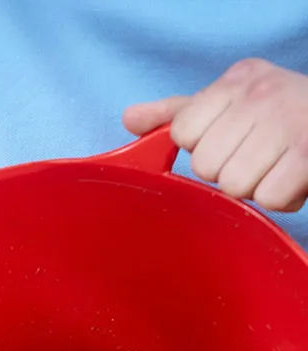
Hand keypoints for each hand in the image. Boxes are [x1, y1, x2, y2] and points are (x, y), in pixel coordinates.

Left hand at [123, 59, 307, 211]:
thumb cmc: (273, 115)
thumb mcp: (225, 103)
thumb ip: (176, 113)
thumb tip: (129, 119)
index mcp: (235, 82)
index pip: (182, 133)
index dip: (201, 147)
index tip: (228, 138)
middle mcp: (262, 95)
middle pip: (206, 165)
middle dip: (226, 170)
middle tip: (254, 155)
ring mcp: (288, 123)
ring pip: (234, 185)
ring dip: (253, 187)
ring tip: (272, 166)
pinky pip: (268, 198)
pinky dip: (279, 197)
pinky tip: (290, 176)